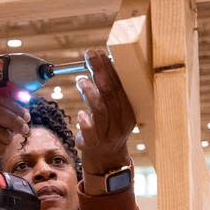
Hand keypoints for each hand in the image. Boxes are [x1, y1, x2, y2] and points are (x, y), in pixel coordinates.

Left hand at [75, 49, 134, 174]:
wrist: (107, 157)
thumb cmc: (109, 125)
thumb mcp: (115, 107)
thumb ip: (110, 87)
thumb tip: (98, 58)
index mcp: (129, 108)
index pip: (122, 84)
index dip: (110, 67)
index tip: (99, 52)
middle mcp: (121, 121)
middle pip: (111, 94)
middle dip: (100, 72)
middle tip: (89, 57)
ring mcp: (108, 133)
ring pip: (101, 111)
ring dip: (90, 93)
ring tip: (81, 80)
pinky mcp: (93, 144)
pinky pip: (91, 133)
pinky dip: (86, 123)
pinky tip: (80, 114)